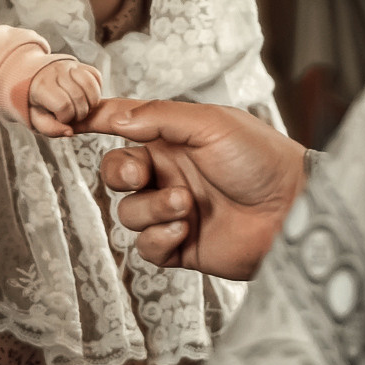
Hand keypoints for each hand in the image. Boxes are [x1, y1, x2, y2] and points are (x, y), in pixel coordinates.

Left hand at [27, 58, 104, 136]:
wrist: (34, 80)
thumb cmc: (37, 103)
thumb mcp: (36, 119)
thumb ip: (50, 129)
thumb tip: (70, 132)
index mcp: (40, 86)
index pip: (63, 105)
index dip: (65, 117)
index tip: (60, 118)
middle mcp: (55, 72)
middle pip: (78, 96)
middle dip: (80, 113)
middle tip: (73, 116)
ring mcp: (68, 66)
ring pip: (89, 84)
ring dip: (91, 102)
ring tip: (83, 108)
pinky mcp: (80, 64)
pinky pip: (96, 76)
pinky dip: (96, 90)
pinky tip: (87, 97)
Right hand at [87, 98, 308, 280]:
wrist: (293, 210)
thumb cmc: (262, 160)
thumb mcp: (212, 124)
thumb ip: (160, 117)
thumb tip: (116, 117)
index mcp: (174, 140)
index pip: (126, 126)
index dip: (96, 121)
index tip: (72, 120)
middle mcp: (169, 174)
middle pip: (115, 172)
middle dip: (120, 172)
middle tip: (143, 173)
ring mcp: (174, 211)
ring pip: (128, 213)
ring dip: (152, 208)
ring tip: (186, 206)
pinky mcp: (181, 247)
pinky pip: (145, 247)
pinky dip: (159, 238)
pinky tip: (185, 229)